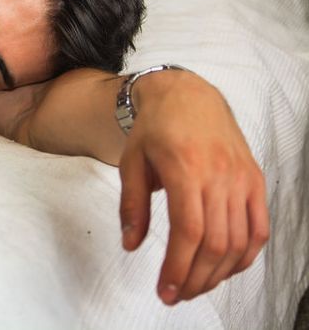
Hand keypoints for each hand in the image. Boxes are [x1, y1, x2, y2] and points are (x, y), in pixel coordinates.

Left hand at [118, 70, 268, 304]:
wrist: (188, 95)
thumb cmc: (155, 129)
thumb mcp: (131, 162)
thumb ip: (132, 205)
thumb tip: (131, 245)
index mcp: (185, 168)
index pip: (189, 230)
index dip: (179, 267)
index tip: (165, 290)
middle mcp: (219, 174)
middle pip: (216, 242)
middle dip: (196, 278)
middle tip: (177, 294)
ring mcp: (242, 178)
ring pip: (240, 240)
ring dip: (219, 273)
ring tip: (196, 286)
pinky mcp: (255, 180)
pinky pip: (259, 227)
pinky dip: (246, 255)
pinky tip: (225, 268)